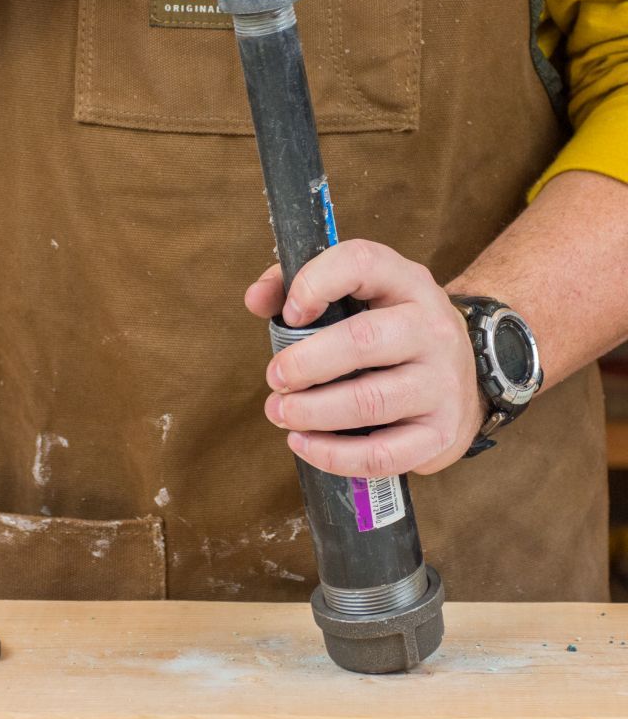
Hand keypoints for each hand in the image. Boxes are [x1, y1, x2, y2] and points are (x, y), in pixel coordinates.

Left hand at [245, 240, 483, 477]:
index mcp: (407, 282)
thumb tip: (256, 299)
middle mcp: (432, 328)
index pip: (361, 263)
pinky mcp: (441, 433)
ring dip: (313, 412)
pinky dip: (334, 455)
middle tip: (275, 377)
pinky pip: (382, 454)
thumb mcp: (359, 294)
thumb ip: (299, 287)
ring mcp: (442, 382)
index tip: (288, 313)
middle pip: (363, 340)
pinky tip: (304, 444)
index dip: (315, 284)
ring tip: (280, 412)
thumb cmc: (390, 330)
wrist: (462, 376)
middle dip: (306, 363)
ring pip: (370, 401)